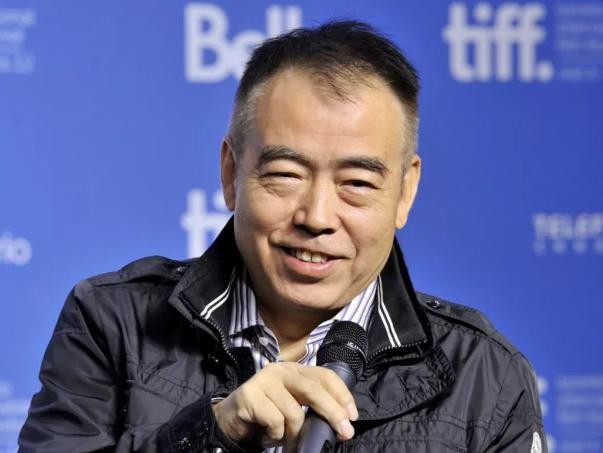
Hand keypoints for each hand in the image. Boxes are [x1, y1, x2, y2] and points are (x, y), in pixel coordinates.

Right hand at [212, 362, 358, 451]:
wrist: (231, 421)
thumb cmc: (266, 415)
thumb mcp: (293, 407)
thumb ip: (312, 408)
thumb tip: (342, 423)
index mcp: (294, 370)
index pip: (324, 376)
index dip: (342, 394)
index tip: (352, 416)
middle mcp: (280, 370)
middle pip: (313, 389)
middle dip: (332, 412)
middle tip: (344, 432)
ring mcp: (263, 381)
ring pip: (294, 412)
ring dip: (294, 434)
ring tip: (286, 440)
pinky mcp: (249, 395)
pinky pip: (275, 421)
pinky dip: (275, 436)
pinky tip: (268, 435)